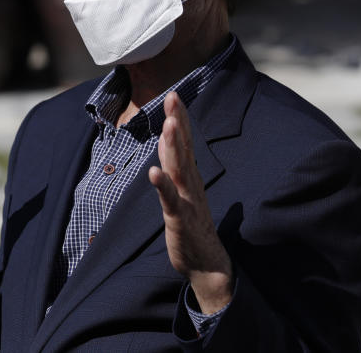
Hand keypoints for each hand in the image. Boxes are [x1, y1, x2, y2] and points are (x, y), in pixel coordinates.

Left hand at [149, 92, 232, 313]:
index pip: (186, 142)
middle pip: (184, 148)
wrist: (206, 264)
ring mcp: (187, 200)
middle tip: (174, 97)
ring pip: (179, 169)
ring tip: (169, 126)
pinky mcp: (180, 219)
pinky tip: (154, 171)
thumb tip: (167, 139)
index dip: (181, 119)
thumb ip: (176, 164)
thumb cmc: (194, 225)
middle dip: (179, 122)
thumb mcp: (183, 190)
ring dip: (174, 147)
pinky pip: (170, 200)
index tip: (175, 95)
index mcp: (191, 176)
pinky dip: (162, 186)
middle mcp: (191, 184)